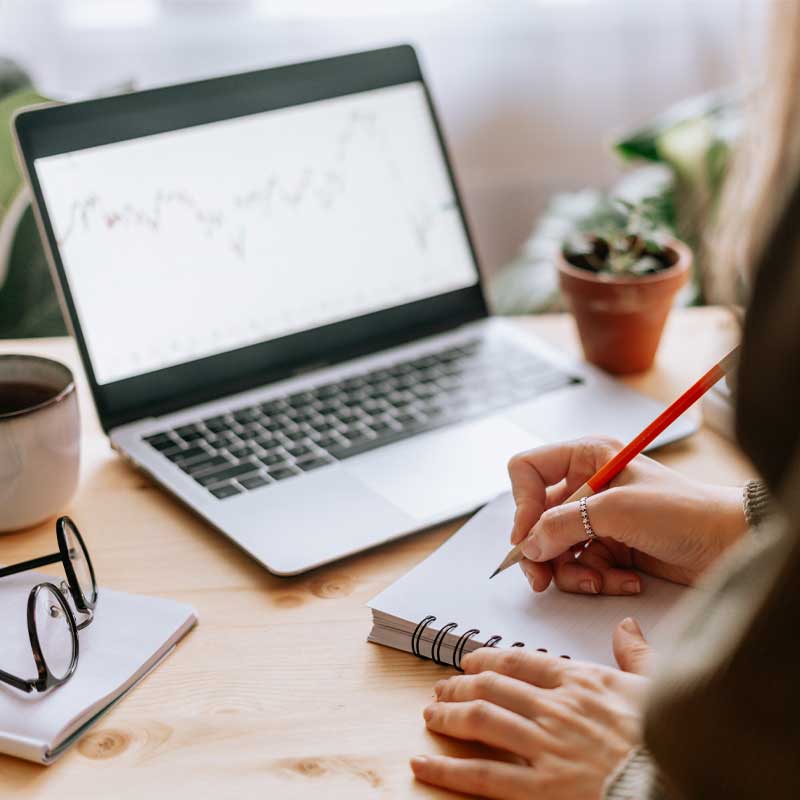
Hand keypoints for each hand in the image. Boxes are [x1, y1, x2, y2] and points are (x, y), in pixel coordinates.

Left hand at [411, 619, 652, 798]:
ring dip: (449, 714)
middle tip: (442, 687)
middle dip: (460, 685)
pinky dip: (447, 768)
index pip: (519, 661)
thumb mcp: (659, 688)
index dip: (486, 659)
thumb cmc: (670, 740)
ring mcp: (545, 747)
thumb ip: (637, 654)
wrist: (678, 785)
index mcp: (580, 682)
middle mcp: (555, 708)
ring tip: (431, 713)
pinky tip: (424, 762)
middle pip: (491, 687)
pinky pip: (483, 775)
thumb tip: (626, 625)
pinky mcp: (541, 790)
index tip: (469, 660)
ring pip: (480, 720)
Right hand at [507, 436, 747, 594]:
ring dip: (573, 572)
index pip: (528, 471)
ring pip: (556, 549)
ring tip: (599, 582)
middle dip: (541, 551)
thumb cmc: (684, 511)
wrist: (732, 545)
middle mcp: (586, 486)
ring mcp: (597, 519)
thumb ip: (563, 524)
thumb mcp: (617, 511)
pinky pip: (582, 567)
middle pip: (536, 519)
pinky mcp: (611, 548)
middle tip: (541, 579)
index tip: (527, 536)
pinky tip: (626, 581)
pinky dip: (598, 579)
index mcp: (585, 457)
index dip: (521, 503)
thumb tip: (527, 545)